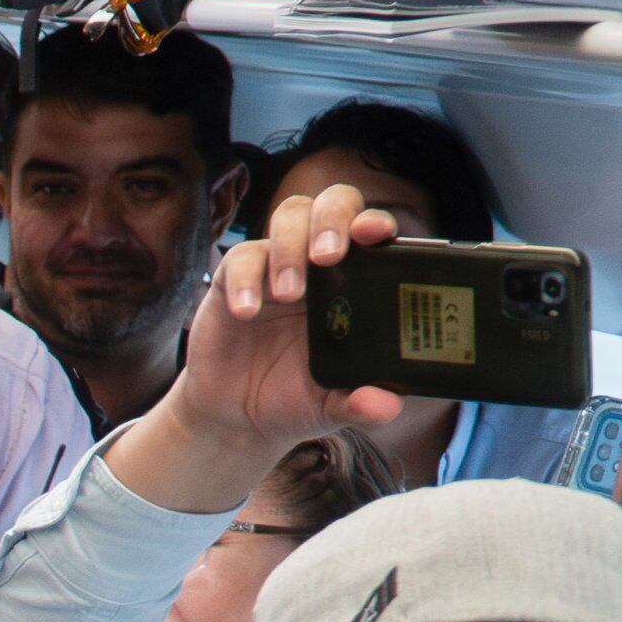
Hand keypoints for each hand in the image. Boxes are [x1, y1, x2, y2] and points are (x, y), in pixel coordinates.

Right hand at [114, 184, 405, 512]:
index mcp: (356, 283)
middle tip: (329, 256)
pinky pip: (241, 258)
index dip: (375, 223)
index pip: (372, 233)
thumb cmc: (295, 398)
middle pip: (333, 203)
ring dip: (291, 246)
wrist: (239, 418)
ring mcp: (277, 267)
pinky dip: (245, 281)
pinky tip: (247, 313)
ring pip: (290, 216)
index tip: (376, 234)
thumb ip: (360, 403)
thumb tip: (387, 407)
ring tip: (288, 293)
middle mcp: (320, 264)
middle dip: (333, 218)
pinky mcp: (234, 280)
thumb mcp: (332, 406)